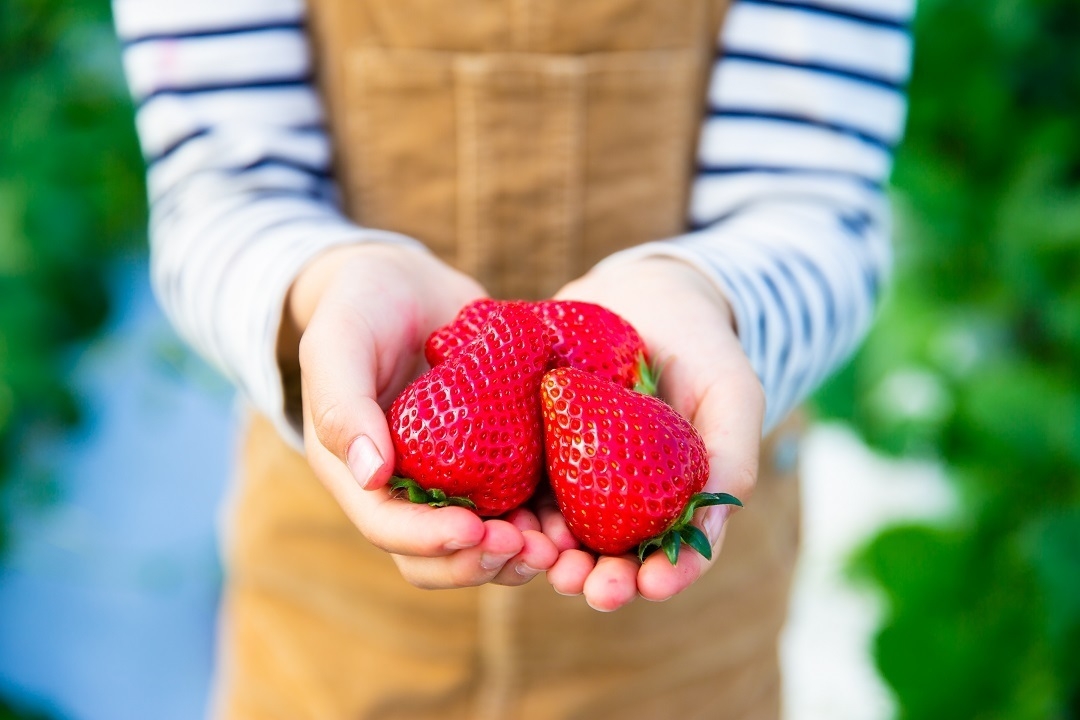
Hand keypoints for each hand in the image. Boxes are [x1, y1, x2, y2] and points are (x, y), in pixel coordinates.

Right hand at [282, 243, 558, 588]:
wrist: (407, 283)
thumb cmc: (361, 306)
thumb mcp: (338, 340)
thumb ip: (340, 403)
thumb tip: (369, 473)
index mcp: (359, 474)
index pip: (388, 527)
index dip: (427, 539)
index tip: (470, 530)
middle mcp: (408, 490)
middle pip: (440, 555)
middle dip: (482, 562)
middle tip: (527, 549)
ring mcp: (456, 478)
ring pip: (487, 543)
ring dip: (523, 554)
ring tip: (560, 547)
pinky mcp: (498, 459)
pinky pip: (525, 503)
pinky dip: (550, 519)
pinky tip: (582, 514)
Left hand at [540, 256, 764, 610]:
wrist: (642, 292)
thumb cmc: (701, 346)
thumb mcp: (732, 392)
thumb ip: (733, 454)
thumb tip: (712, 522)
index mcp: (674, 496)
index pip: (672, 550)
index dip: (665, 574)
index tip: (651, 585)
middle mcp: (622, 496)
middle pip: (610, 554)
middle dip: (599, 579)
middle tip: (586, 587)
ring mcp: (576, 473)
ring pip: (560, 531)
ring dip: (550, 555)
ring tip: (542, 560)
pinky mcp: (535, 446)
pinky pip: (519, 485)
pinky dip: (511, 509)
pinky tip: (503, 518)